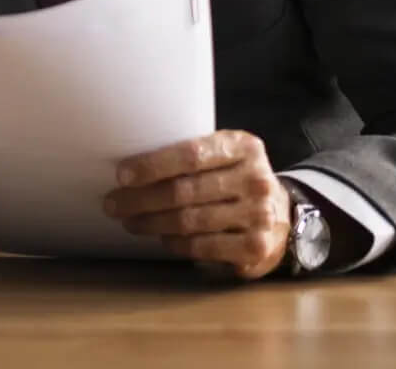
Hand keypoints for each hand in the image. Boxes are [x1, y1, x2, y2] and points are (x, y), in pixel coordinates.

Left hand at [105, 130, 290, 280]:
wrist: (282, 214)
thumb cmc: (235, 177)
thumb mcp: (224, 153)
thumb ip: (191, 152)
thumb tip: (131, 165)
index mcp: (243, 147)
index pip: (190, 154)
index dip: (152, 165)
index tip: (122, 175)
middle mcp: (255, 180)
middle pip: (184, 191)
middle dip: (141, 199)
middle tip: (113, 204)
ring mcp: (259, 216)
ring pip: (190, 221)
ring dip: (152, 223)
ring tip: (130, 221)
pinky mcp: (256, 248)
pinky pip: (204, 247)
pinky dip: (177, 244)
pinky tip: (162, 238)